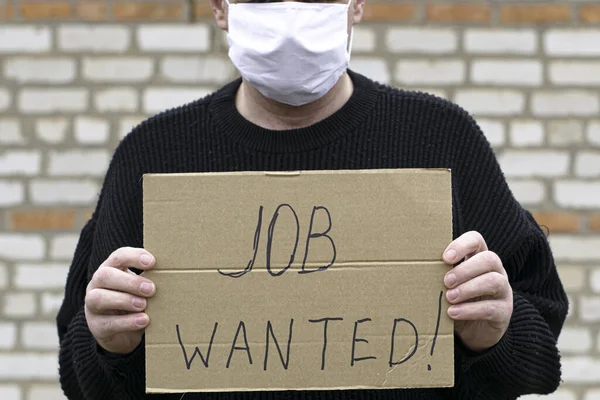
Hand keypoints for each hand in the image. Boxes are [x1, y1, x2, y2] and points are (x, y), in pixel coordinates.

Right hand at [85, 247, 156, 354]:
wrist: (122, 331)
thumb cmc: (136, 300)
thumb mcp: (143, 287)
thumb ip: (152, 278)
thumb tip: (174, 272)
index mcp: (111, 269)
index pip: (118, 257)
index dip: (134, 257)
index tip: (152, 262)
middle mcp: (97, 284)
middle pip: (105, 275)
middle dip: (130, 282)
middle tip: (151, 289)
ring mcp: (92, 306)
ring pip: (99, 298)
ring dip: (124, 300)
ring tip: (144, 305)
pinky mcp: (96, 326)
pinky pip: (108, 323)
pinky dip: (127, 322)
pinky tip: (144, 320)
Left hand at [443, 231, 512, 351]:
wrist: (474, 331)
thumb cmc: (457, 300)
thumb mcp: (448, 285)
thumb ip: (439, 274)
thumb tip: (412, 267)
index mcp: (479, 258)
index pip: (476, 240)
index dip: (462, 245)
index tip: (445, 258)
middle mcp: (496, 271)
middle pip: (489, 259)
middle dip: (466, 269)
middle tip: (446, 281)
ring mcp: (504, 291)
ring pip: (494, 281)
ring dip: (468, 288)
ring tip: (449, 297)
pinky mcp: (504, 312)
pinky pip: (491, 307)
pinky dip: (470, 310)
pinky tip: (453, 313)